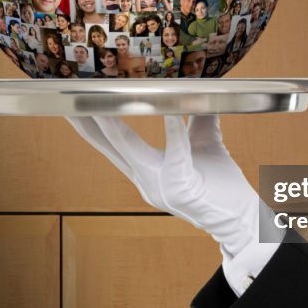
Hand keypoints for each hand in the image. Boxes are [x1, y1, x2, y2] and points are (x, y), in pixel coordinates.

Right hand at [67, 114, 281, 262]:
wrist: (242, 221)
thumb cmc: (222, 186)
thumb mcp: (204, 144)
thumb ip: (196, 115)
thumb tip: (197, 87)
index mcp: (146, 173)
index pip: (111, 146)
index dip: (90, 125)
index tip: (73, 104)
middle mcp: (146, 182)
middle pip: (108, 148)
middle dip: (84, 123)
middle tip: (66, 101)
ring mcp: (160, 187)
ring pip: (129, 150)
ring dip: (112, 125)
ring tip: (100, 103)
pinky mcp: (181, 187)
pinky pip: (175, 152)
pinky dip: (172, 128)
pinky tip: (170, 109)